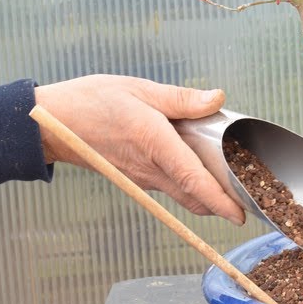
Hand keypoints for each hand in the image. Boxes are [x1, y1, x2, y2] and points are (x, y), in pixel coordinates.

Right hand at [34, 75, 245, 223]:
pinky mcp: (136, 177)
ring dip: (208, 197)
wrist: (51, 124)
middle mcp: (149, 167)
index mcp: (154, 142)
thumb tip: (217, 99)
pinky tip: (203, 171)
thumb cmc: (91, 101)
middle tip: (251, 200)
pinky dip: (190, 187)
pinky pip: (169, 188)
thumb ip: (181, 98)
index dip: (220, 199)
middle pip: (194, 197)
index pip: (193, 178)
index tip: (240, 214)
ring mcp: (142, 177)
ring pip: (183, 195)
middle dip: (224, 204)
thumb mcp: (139, 89)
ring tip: (235, 187)